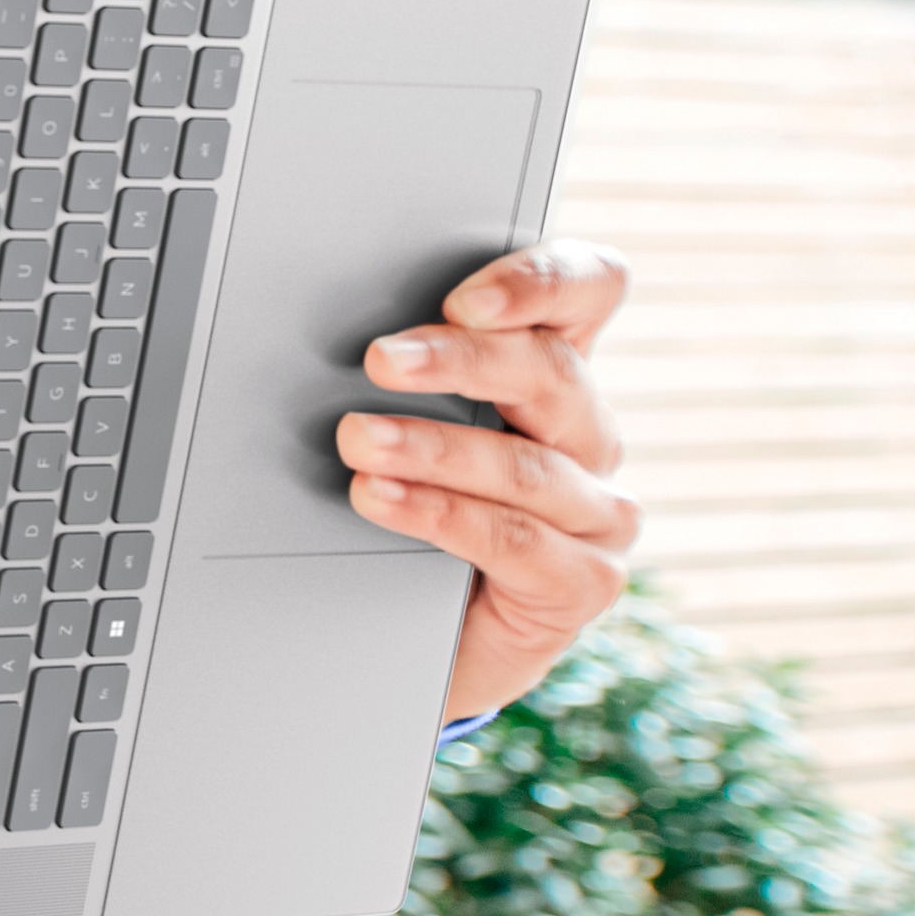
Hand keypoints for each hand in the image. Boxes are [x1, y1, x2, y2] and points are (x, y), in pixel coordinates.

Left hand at [336, 238, 642, 721]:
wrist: (408, 635)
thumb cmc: (400, 514)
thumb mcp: (400, 428)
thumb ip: (399, 374)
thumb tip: (316, 320)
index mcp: (551, 370)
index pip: (589, 291)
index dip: (544, 280)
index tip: (464, 296)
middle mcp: (587, 433)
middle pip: (551, 372)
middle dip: (460, 360)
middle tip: (380, 359)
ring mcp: (598, 511)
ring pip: (525, 463)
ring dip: (433, 446)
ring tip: (358, 440)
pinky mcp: (584, 581)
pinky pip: (516, 539)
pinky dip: (441, 514)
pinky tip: (382, 499)